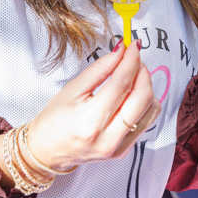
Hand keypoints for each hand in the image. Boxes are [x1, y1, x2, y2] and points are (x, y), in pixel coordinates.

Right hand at [23, 40, 160, 170]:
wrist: (47, 151)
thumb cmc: (54, 120)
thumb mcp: (72, 89)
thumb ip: (100, 69)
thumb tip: (121, 52)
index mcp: (90, 121)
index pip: (121, 84)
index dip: (131, 61)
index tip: (133, 46)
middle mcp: (108, 138)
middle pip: (142, 98)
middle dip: (143, 72)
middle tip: (133, 59)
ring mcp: (118, 147)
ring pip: (151, 110)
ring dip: (146, 87)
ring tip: (132, 76)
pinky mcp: (124, 151)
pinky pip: (147, 121)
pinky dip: (145, 103)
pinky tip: (131, 94)